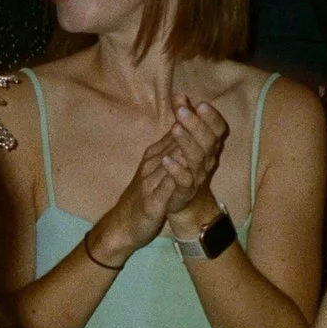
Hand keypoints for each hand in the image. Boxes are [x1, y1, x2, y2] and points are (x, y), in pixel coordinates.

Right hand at [103, 99, 228, 263]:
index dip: (188, 118)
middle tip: (199, 107)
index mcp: (155, 156)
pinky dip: (172, 175)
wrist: (123, 225)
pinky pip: (164, 186)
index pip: (174, 133)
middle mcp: (152, 165)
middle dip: (186, 125)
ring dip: (179, 144)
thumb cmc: (144, 195)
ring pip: (168, 160)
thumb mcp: (156, 169)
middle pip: (173, 142)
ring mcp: (151, 182)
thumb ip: (169, 148)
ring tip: (191, 129)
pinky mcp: (152, 202)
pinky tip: (179, 166)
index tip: (202, 103)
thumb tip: (182, 126)